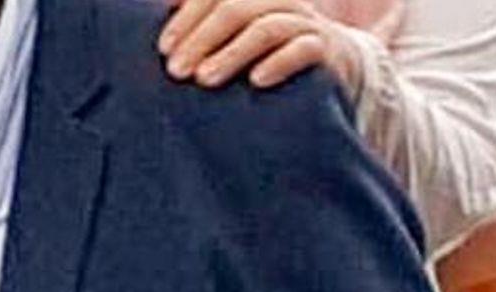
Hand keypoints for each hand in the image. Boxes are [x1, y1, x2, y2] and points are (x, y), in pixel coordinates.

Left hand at [158, 0, 363, 92]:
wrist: (332, 64)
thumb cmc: (266, 53)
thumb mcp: (234, 34)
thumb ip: (204, 23)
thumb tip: (163, 9)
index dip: (188, 16)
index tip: (164, 48)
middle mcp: (278, 2)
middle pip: (236, 8)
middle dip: (201, 38)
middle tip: (176, 71)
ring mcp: (304, 23)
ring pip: (267, 28)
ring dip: (232, 53)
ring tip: (204, 79)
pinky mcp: (325, 50)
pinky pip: (303, 50)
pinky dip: (279, 63)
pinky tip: (256, 81)